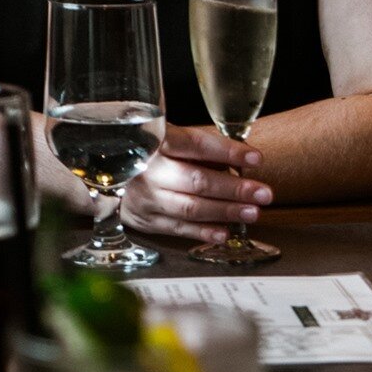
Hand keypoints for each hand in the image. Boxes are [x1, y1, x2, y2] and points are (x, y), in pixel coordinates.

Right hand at [120, 124, 272, 243]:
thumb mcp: (173, 140)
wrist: (107, 175)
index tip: (256, 158)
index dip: (228, 151)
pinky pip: (178, 228)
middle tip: (264, 193)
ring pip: (190, 208)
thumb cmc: (152, 153)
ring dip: (225, 212)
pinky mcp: (145, 221)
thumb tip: (243, 159)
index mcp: (157, 142)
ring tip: (253, 212)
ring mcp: (146, 198)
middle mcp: (149, 171)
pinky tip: (226, 232)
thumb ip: (204, 149)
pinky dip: (203, 232)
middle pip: (196, 181)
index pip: (196, 145)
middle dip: (234, 189)